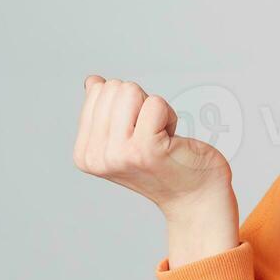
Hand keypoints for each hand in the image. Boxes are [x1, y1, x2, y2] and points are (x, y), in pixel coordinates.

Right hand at [72, 75, 232, 214]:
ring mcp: (119, 154)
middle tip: (153, 135)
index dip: (127, 104)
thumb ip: (106, 110)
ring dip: (155, 109)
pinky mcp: (145, 149)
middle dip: (140, 104)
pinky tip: (171, 140)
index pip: (97, 92)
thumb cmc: (166, 164)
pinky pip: (155, 103)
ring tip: (160, 138)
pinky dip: (169, 116)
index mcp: (84, 154)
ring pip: (130, 91)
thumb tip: (92, 82)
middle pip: (114, 88)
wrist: (195, 197)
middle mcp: (96, 157)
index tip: (138, 133)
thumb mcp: (126, 137)